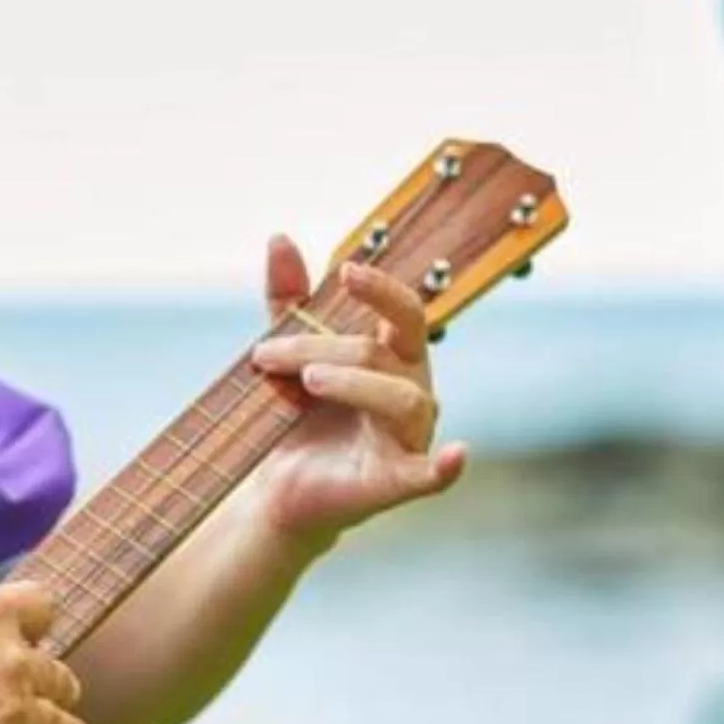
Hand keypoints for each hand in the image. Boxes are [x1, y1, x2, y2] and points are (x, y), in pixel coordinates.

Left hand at [245, 235, 467, 551]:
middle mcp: (411, 390)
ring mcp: (410, 436)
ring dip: (354, 385)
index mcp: (393, 356)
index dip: (381, 289)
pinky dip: (447, 466)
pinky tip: (457, 456)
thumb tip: (279, 237)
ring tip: (306, 383)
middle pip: (382, 352)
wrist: (280, 486)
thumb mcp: (287, 352)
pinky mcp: (399, 481)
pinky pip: (432, 474)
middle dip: (322, 347)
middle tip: (266, 354)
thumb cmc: (297, 416)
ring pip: (402, 399)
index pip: (404, 311)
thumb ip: (288, 298)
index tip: (346, 271)